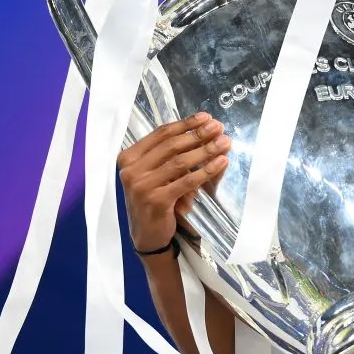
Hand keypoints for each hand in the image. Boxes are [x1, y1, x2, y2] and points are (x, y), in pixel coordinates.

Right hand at [117, 112, 229, 252]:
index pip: (160, 134)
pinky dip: (206, 170)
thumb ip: (171, 155)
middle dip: (198, 134)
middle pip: (171, 145)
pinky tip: (221, 162)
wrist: (147, 235)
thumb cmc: (154, 200)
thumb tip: (205, 131)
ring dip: (206, 150)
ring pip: (180, 162)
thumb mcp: (157, 174)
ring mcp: (141, 185)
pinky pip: (187, 181)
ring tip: (224, 143)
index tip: (206, 118)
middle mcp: (131, 169)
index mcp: (128, 158)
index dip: (185, 124)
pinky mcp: (156, 200)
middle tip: (219, 128)